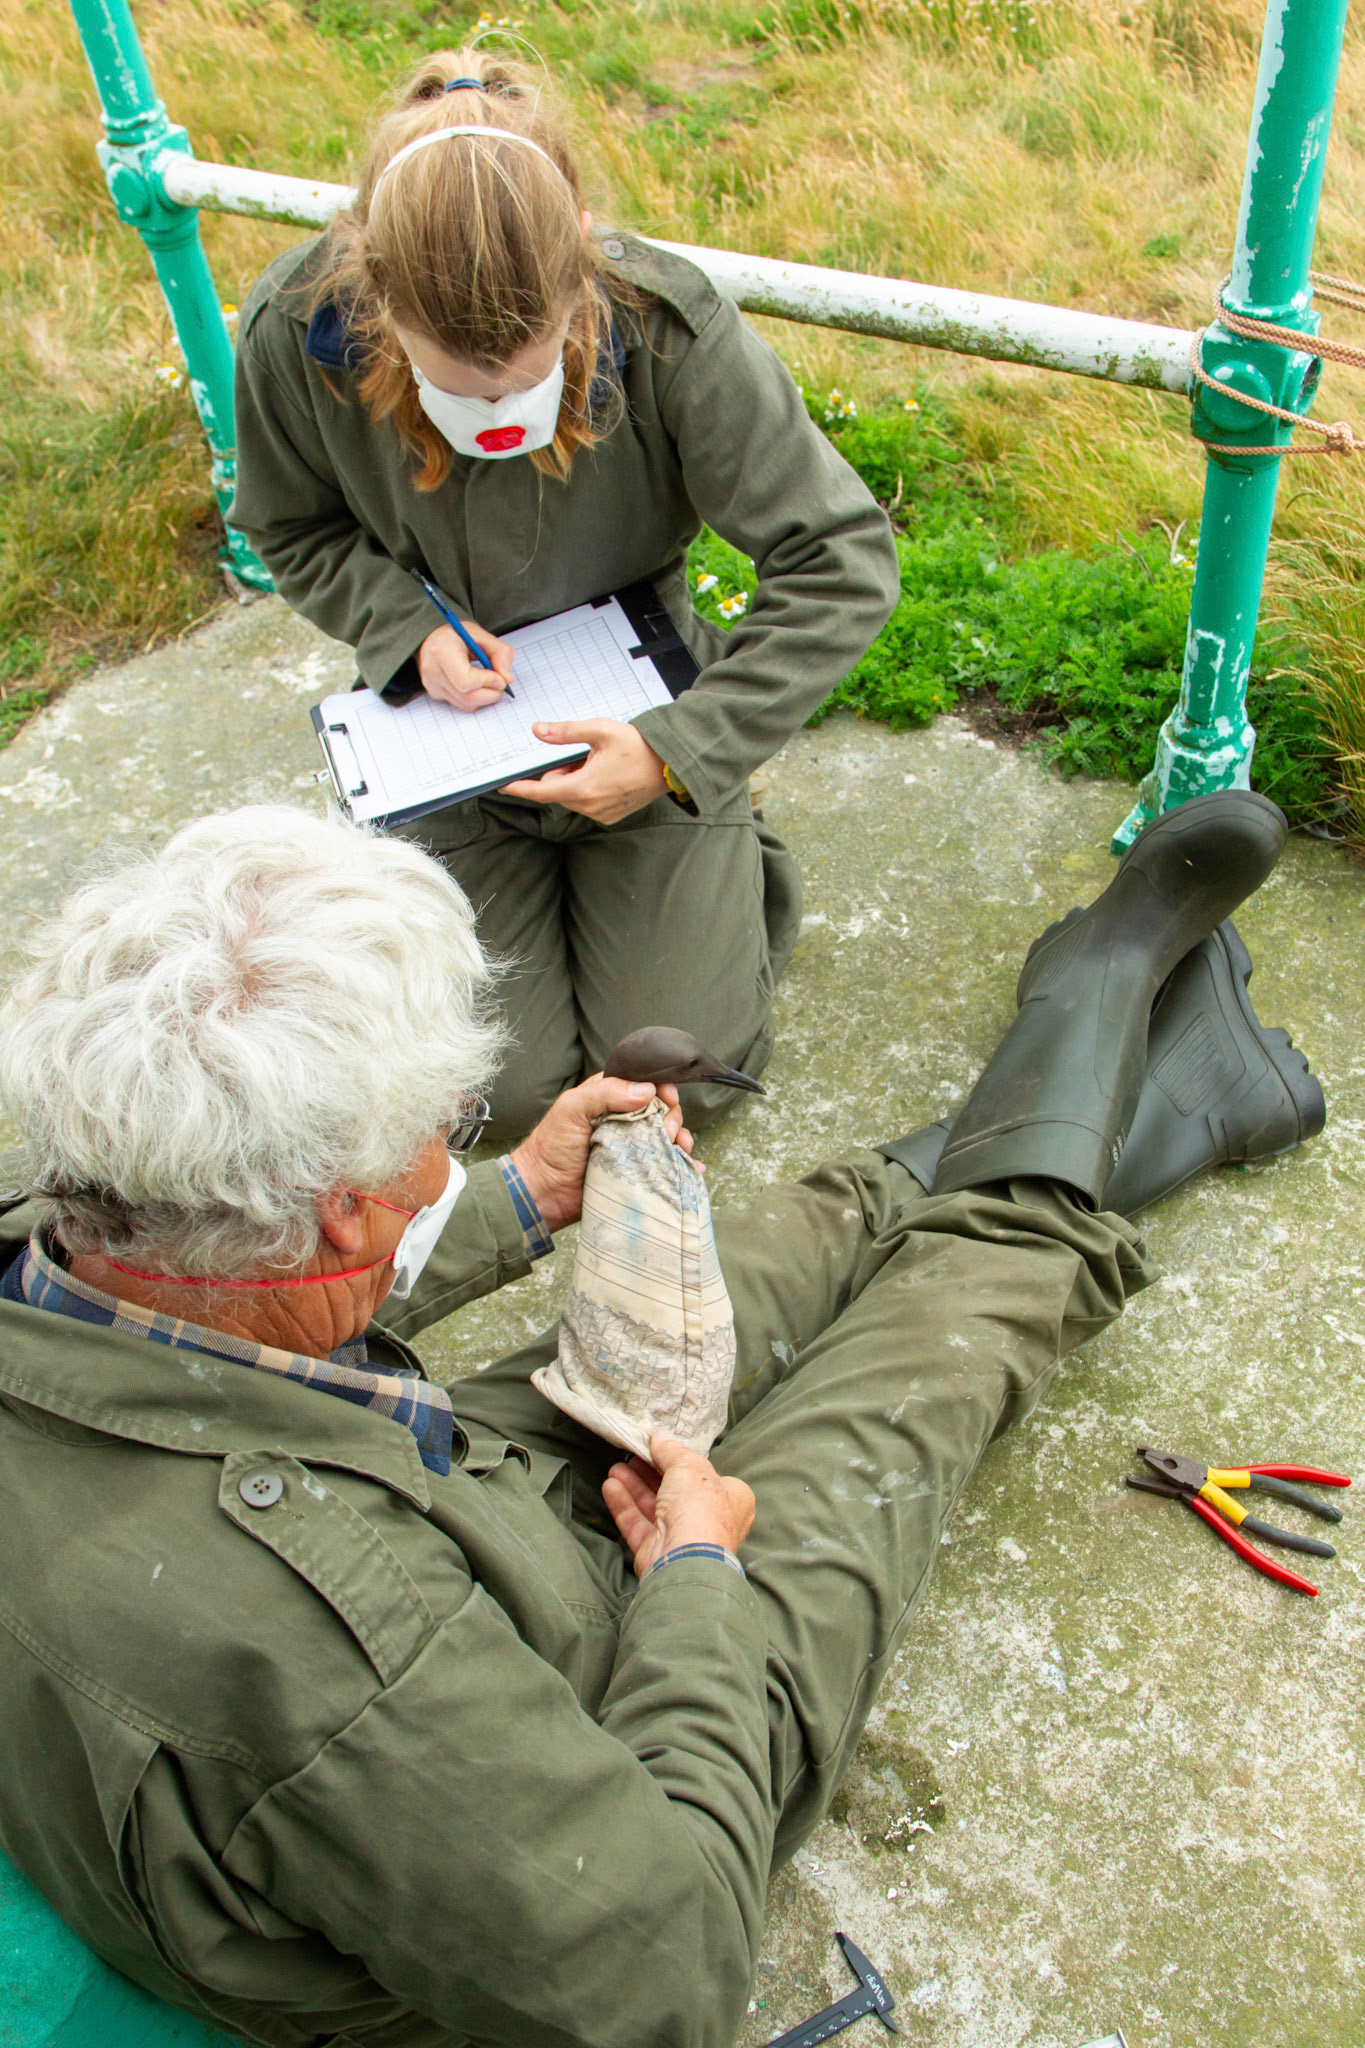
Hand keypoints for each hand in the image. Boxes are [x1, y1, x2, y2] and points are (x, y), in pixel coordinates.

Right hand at [417, 623, 515, 710]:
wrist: (432, 636)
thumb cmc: (456, 634)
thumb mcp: (481, 634)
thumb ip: (500, 652)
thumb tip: (507, 678)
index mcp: (441, 651)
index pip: (466, 681)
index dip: (487, 682)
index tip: (499, 677)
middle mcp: (433, 671)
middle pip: (468, 697)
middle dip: (491, 694)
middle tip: (500, 683)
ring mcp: (432, 685)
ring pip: (467, 705)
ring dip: (485, 696)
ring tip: (488, 680)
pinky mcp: (435, 694)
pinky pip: (462, 704)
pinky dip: (475, 697)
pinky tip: (475, 683)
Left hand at [499, 719, 667, 823]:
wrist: (670, 764)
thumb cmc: (638, 746)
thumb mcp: (600, 731)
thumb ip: (566, 732)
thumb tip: (538, 730)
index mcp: (583, 787)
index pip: (541, 792)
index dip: (521, 789)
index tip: (505, 787)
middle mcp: (590, 806)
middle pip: (557, 791)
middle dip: (561, 774)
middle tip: (583, 755)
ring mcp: (601, 814)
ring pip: (572, 797)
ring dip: (576, 781)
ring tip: (599, 764)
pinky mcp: (611, 816)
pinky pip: (588, 804)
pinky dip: (589, 790)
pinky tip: (607, 775)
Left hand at [508, 1075, 694, 1235]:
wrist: (544, 1193)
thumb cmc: (551, 1146)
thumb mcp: (571, 1109)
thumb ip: (604, 1092)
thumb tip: (645, 1091)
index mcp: (609, 1098)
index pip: (644, 1084)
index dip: (661, 1088)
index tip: (667, 1099)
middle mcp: (624, 1120)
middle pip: (662, 1110)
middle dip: (672, 1116)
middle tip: (667, 1130)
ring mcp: (632, 1147)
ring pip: (668, 1136)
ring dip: (681, 1138)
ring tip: (679, 1146)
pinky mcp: (637, 1172)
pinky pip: (666, 1165)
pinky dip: (683, 1165)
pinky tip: (692, 1168)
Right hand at [603, 1435, 755, 1577]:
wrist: (686, 1560)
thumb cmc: (700, 1510)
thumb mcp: (689, 1467)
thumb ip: (672, 1451)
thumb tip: (660, 1437)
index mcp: (730, 1499)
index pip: (705, 1475)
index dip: (683, 1460)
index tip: (660, 1447)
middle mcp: (708, 1519)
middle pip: (675, 1489)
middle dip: (650, 1471)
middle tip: (632, 1454)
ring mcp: (681, 1537)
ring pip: (654, 1507)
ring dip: (634, 1486)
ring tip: (616, 1468)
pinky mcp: (657, 1551)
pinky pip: (638, 1524)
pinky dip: (625, 1506)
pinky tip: (610, 1487)